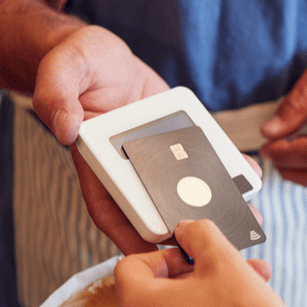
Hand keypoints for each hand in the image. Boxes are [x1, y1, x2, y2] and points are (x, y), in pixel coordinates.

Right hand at [32, 25, 263, 254]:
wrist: (107, 56)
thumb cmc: (81, 64)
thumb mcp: (64, 69)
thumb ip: (57, 93)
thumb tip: (65, 126)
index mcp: (98, 165)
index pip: (114, 212)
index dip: (137, 236)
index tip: (167, 250)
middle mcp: (130, 171)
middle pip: (158, 210)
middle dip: (188, 230)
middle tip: (223, 239)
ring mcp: (158, 160)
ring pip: (187, 192)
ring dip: (216, 207)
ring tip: (248, 217)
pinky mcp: (180, 143)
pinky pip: (204, 161)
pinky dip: (226, 170)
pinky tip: (250, 176)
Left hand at [115, 220, 306, 306]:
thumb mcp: (223, 260)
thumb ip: (199, 234)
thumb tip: (189, 230)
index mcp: (140, 305)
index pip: (131, 266)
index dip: (163, 253)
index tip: (188, 253)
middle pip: (160, 288)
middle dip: (198, 270)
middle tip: (224, 263)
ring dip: (212, 289)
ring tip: (248, 280)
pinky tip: (244, 305)